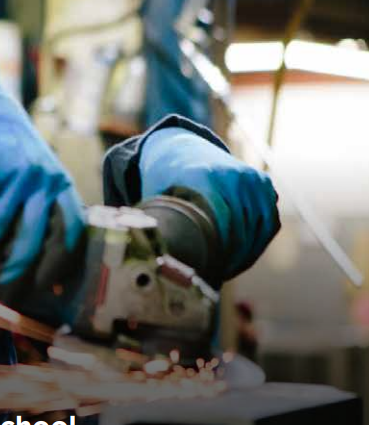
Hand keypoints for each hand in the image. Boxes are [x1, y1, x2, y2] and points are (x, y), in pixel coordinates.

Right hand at [0, 64, 85, 321]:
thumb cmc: (0, 138)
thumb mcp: (31, 166)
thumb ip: (34, 203)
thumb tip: (26, 256)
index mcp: (58, 182)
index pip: (69, 234)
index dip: (57, 266)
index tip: (43, 290)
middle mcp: (40, 181)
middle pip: (29, 246)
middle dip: (9, 281)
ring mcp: (11, 178)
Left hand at [139, 127, 279, 277]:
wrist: (180, 148)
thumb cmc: (164, 180)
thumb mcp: (156, 198)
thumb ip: (163, 224)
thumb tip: (162, 261)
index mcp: (205, 177)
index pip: (222, 224)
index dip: (217, 252)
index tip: (207, 270)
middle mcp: (234, 174)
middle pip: (243, 228)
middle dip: (231, 257)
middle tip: (215, 276)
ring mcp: (252, 178)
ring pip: (260, 229)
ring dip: (246, 254)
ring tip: (226, 270)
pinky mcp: (263, 183)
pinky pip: (269, 222)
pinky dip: (258, 243)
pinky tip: (240, 259)